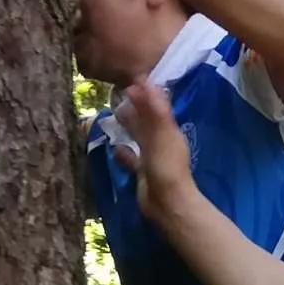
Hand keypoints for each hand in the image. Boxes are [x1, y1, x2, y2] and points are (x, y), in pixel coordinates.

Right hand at [111, 81, 192, 220]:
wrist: (166, 203)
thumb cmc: (165, 166)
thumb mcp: (162, 134)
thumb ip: (154, 110)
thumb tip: (146, 83)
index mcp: (169, 131)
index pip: (156, 107)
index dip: (146, 94)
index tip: (133, 81)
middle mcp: (162, 142)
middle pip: (147, 121)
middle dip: (136, 108)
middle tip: (120, 94)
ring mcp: (152, 158)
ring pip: (139, 138)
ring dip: (129, 127)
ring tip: (115, 116)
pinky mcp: (143, 173)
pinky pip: (132, 159)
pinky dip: (125, 153)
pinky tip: (115, 148)